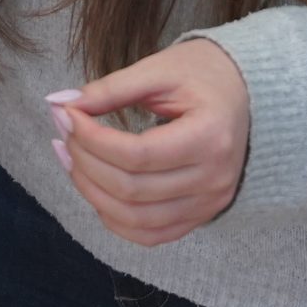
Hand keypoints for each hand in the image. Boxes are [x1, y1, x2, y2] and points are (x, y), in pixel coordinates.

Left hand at [49, 37, 251, 246]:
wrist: (246, 93)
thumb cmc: (203, 75)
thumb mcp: (158, 71)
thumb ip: (111, 89)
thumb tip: (61, 103)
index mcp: (209, 138)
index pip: (136, 155)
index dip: (91, 138)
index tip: (66, 114)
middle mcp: (214, 180)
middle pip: (132, 189)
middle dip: (84, 161)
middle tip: (62, 131)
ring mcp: (210, 204)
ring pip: (136, 219)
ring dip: (92, 192)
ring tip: (69, 158)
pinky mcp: (201, 215)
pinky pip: (151, 234)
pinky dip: (115, 219)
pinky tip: (94, 188)